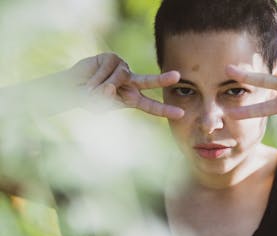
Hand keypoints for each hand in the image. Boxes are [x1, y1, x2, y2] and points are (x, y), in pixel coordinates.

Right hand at [68, 53, 183, 118]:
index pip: (151, 106)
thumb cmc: (88, 99)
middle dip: (163, 79)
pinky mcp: (112, 58)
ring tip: (92, 89)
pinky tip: (91, 78)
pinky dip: (98, 76)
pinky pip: (109, 67)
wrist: (73, 86)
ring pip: (121, 76)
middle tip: (177, 76)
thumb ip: (106, 99)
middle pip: (150, 81)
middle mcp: (131, 82)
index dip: (165, 110)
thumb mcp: (98, 106)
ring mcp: (123, 69)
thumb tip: (112, 87)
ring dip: (104, 85)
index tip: (181, 114)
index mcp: (133, 98)